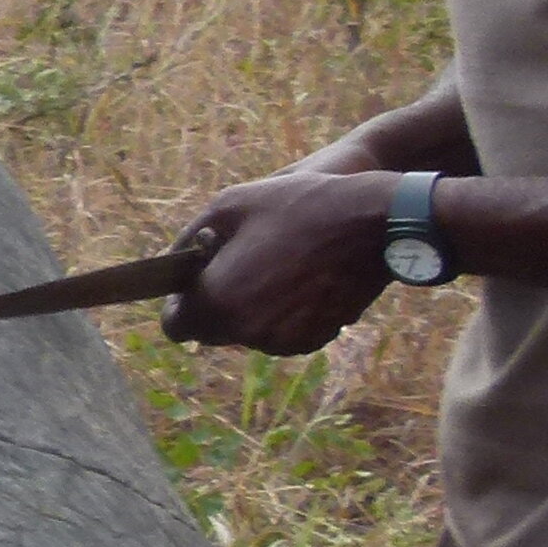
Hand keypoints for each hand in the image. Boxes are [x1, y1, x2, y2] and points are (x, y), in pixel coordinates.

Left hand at [157, 169, 394, 356]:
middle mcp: (247, 331)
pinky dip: (281, 313)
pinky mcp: (314, 341)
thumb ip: (188, 239)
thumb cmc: (298, 206)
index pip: (174, 326)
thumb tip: (172, 263)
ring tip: (274, 263)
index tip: (194, 280)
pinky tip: (300, 277)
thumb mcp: (229, 205)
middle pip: (212, 330)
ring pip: (247, 332)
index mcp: (219, 300)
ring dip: (249, 307)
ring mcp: (283, 341)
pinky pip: (281, 333)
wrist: (375, 223)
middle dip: (215, 302)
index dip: (180, 303)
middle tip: (239, 262)